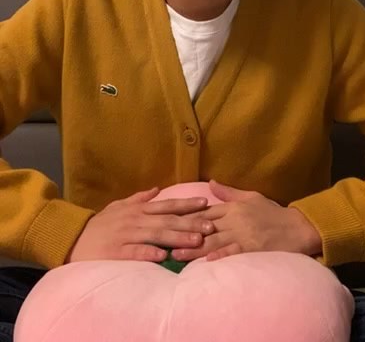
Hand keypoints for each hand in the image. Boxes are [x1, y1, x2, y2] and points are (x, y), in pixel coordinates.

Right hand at [65, 188, 213, 262]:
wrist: (74, 238)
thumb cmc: (100, 224)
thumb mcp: (119, 206)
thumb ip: (139, 198)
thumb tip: (157, 189)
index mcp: (138, 210)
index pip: (167, 205)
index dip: (187, 204)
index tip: (205, 204)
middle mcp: (135, 220)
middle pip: (167, 220)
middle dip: (190, 223)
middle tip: (210, 226)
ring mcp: (126, 236)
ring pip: (156, 235)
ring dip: (177, 237)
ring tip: (195, 240)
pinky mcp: (116, 252)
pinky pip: (135, 253)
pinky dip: (149, 253)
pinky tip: (163, 257)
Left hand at [172, 180, 321, 261]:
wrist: (297, 227)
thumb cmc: (273, 213)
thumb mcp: (250, 197)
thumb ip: (228, 192)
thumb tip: (209, 182)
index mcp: (233, 207)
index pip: (204, 212)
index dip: (184, 217)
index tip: (166, 221)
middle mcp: (235, 220)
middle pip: (204, 227)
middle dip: (183, 234)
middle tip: (163, 240)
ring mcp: (243, 235)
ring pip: (214, 241)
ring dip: (194, 249)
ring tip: (175, 254)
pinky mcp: (253, 249)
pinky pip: (234, 252)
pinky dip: (220, 256)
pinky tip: (206, 261)